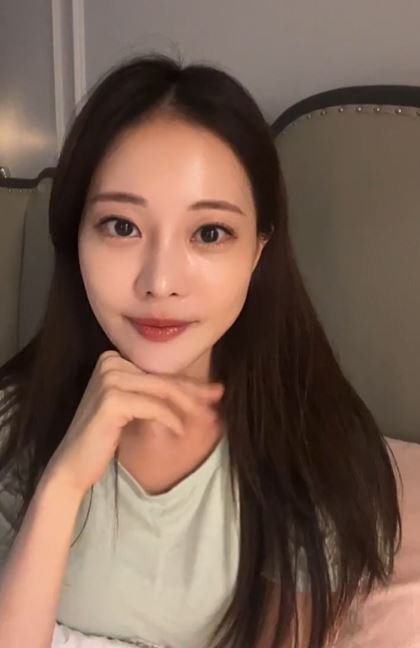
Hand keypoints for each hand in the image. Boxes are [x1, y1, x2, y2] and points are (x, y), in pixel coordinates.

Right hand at [41, 351, 223, 496]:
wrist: (74, 464)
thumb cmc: (105, 437)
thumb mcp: (134, 408)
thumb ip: (159, 393)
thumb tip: (208, 388)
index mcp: (111, 359)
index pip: (159, 371)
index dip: (189, 383)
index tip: (215, 392)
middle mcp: (108, 362)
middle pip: (163, 378)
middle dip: (195, 391)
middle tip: (218, 399)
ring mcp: (109, 379)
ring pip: (162, 390)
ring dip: (188, 406)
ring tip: (206, 418)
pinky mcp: (112, 400)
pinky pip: (154, 407)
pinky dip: (171, 419)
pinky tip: (180, 431)